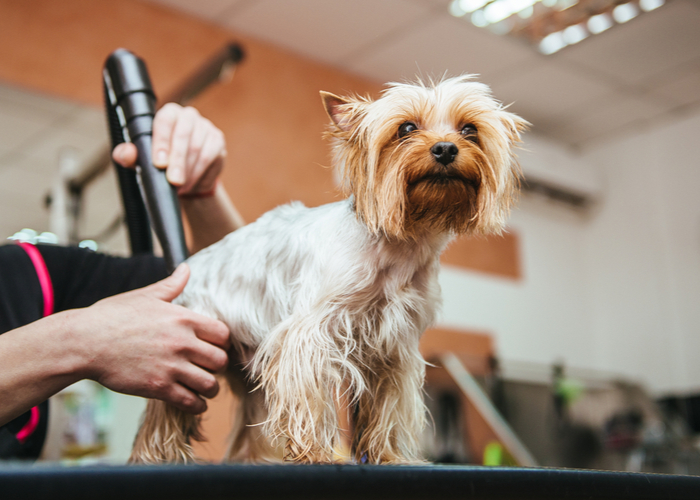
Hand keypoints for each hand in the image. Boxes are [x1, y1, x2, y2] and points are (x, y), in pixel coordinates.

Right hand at [74, 263, 229, 412]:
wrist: (84, 342)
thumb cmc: (112, 316)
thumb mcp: (146, 296)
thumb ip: (172, 285)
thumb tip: (186, 268)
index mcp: (183, 318)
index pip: (223, 334)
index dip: (222, 343)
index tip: (215, 347)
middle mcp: (182, 342)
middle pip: (221, 360)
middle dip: (218, 366)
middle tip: (210, 368)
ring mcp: (171, 367)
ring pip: (210, 384)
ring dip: (210, 389)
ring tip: (204, 388)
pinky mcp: (158, 387)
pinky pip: (191, 402)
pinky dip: (196, 405)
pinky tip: (193, 402)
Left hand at [112, 103, 225, 194]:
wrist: (186, 176)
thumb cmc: (161, 163)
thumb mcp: (141, 161)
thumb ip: (129, 155)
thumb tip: (127, 153)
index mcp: (168, 113)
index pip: (165, 121)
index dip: (162, 142)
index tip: (159, 164)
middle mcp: (188, 116)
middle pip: (184, 136)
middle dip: (178, 162)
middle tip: (173, 182)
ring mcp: (206, 127)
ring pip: (198, 149)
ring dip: (188, 171)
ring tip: (180, 187)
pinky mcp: (218, 141)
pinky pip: (210, 157)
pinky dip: (199, 173)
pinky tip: (191, 183)